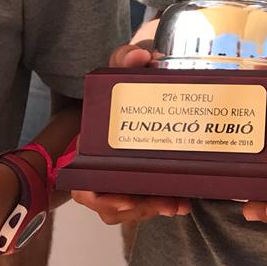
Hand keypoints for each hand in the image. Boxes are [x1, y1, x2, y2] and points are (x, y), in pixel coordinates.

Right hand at [69, 39, 193, 223]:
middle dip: (137, 208)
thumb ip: (125, 58)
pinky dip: (161, 203)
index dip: (101, 198)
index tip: (126, 197)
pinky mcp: (136, 182)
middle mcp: (97, 168)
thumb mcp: (119, 68)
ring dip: (152, 209)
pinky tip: (183, 200)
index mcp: (88, 147)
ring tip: (179, 203)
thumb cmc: (121, 85)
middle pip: (109, 205)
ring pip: (127, 208)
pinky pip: (142, 202)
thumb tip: (140, 56)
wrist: (131, 92)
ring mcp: (116, 178)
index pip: (84, 185)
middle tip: (166, 203)